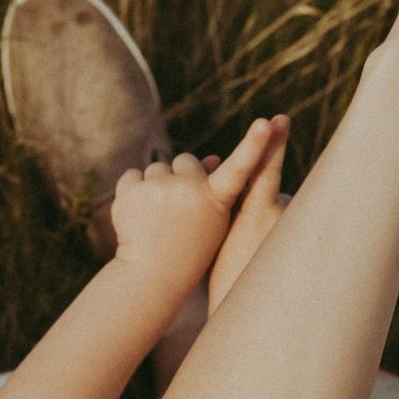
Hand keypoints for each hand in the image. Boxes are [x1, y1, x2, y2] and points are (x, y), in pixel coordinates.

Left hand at [106, 121, 283, 311]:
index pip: (240, 167)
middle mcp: (189, 189)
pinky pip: (132, 175)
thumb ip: (214, 186)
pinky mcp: (130, 190)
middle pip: (186, 160)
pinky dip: (132, 191)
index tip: (267, 123)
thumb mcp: (210, 220)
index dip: (255, 144)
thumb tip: (210, 157)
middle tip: (179, 208)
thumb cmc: (189, 247)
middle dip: (183, 176)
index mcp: (216, 199)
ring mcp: (158, 188)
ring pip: (157, 168)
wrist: (151, 275)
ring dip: (157, 185)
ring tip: (157, 217)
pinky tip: (138, 214)